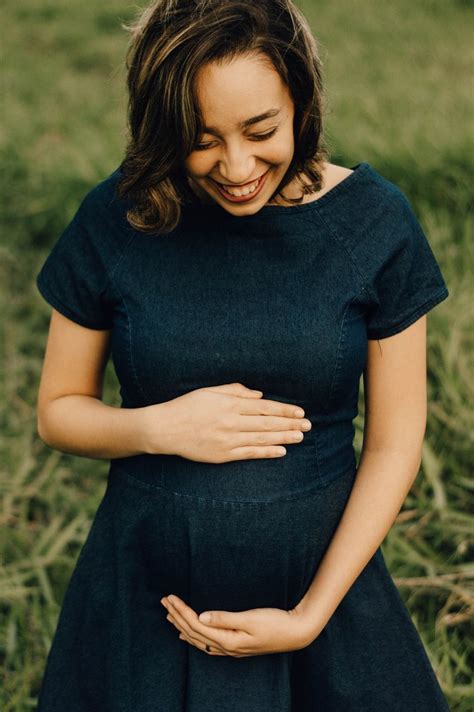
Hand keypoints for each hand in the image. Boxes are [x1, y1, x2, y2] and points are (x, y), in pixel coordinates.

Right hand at [143, 382, 311, 463]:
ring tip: (300, 437)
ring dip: (284, 438)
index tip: (299, 412)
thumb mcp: (210, 391)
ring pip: (262, 438)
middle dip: (290, 424)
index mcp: (230, 404)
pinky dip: (267, 452)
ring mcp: (228, 439)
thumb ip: (235, 391)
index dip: (284, 410)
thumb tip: (259, 396)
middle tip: (308, 425)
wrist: (164, 429)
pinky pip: (250, 454)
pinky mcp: (223, 455)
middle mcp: (232, 421)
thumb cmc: (186, 406)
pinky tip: (281, 451)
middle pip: (268, 423)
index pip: (264, 407)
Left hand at [160, 595, 315, 656]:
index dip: (181, 611)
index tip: (170, 597)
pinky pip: (207, 643)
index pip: (196, 625)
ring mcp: (231, 649)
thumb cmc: (275, 622)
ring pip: (199, 640)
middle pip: (194, 633)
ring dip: (182, 627)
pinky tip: (188, 634)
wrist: (296, 633)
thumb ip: (225, 618)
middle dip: (177, 617)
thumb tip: (200, 617)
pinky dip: (194, 637)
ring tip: (169, 616)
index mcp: (228, 640)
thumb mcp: (251, 618)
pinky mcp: (236, 646)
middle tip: (164, 601)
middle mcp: (227, 648)